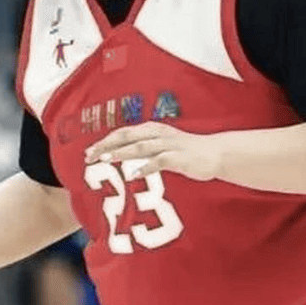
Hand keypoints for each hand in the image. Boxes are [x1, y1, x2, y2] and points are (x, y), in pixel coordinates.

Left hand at [84, 122, 221, 180]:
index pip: (123, 133)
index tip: (89, 152)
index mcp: (152, 130)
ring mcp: (168, 144)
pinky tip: (133, 175)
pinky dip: (145, 167)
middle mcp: (158, 134)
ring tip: (107, 160)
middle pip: (127, 136)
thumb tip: (121, 156)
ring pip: (141, 146)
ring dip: (122, 153)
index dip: (105, 141)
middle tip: (90, 156)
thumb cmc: (186, 152)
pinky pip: (159, 161)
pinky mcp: (179, 157)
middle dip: (107, 145)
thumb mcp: (162, 146)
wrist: (216, 153)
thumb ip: (144, 150)